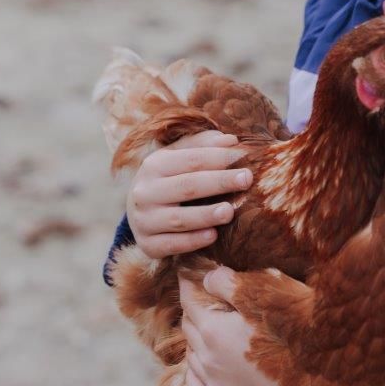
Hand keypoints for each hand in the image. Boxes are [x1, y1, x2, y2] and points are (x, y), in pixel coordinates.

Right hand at [126, 130, 251, 257]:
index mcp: (154, 165)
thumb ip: (203, 146)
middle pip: (187, 186)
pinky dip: (192, 241)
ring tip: (229, 211)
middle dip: (218, 182)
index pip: (190, 160)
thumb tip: (231, 141)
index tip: (245, 157)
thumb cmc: (167, 180)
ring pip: (178, 218)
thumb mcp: (178, 158)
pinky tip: (213, 236)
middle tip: (246, 179)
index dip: (218, 158)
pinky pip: (171, 244)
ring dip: (205, 215)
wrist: (138, 213)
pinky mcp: (147, 245)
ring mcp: (143, 220)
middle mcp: (145, 192)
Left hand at [181, 269, 292, 385]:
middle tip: (205, 296)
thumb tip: (207, 278)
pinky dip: (196, 370)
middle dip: (194, 308)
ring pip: (191, 354)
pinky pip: (196, 385)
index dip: (188, 282)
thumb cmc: (296, 327)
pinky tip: (204, 363)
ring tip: (210, 327)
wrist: (322, 371)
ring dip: (196, 338)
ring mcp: (215, 383)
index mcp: (213, 329)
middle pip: (188, 325)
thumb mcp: (263, 292)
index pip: (188, 299)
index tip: (187, 271)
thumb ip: (226, 282)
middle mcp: (208, 358)